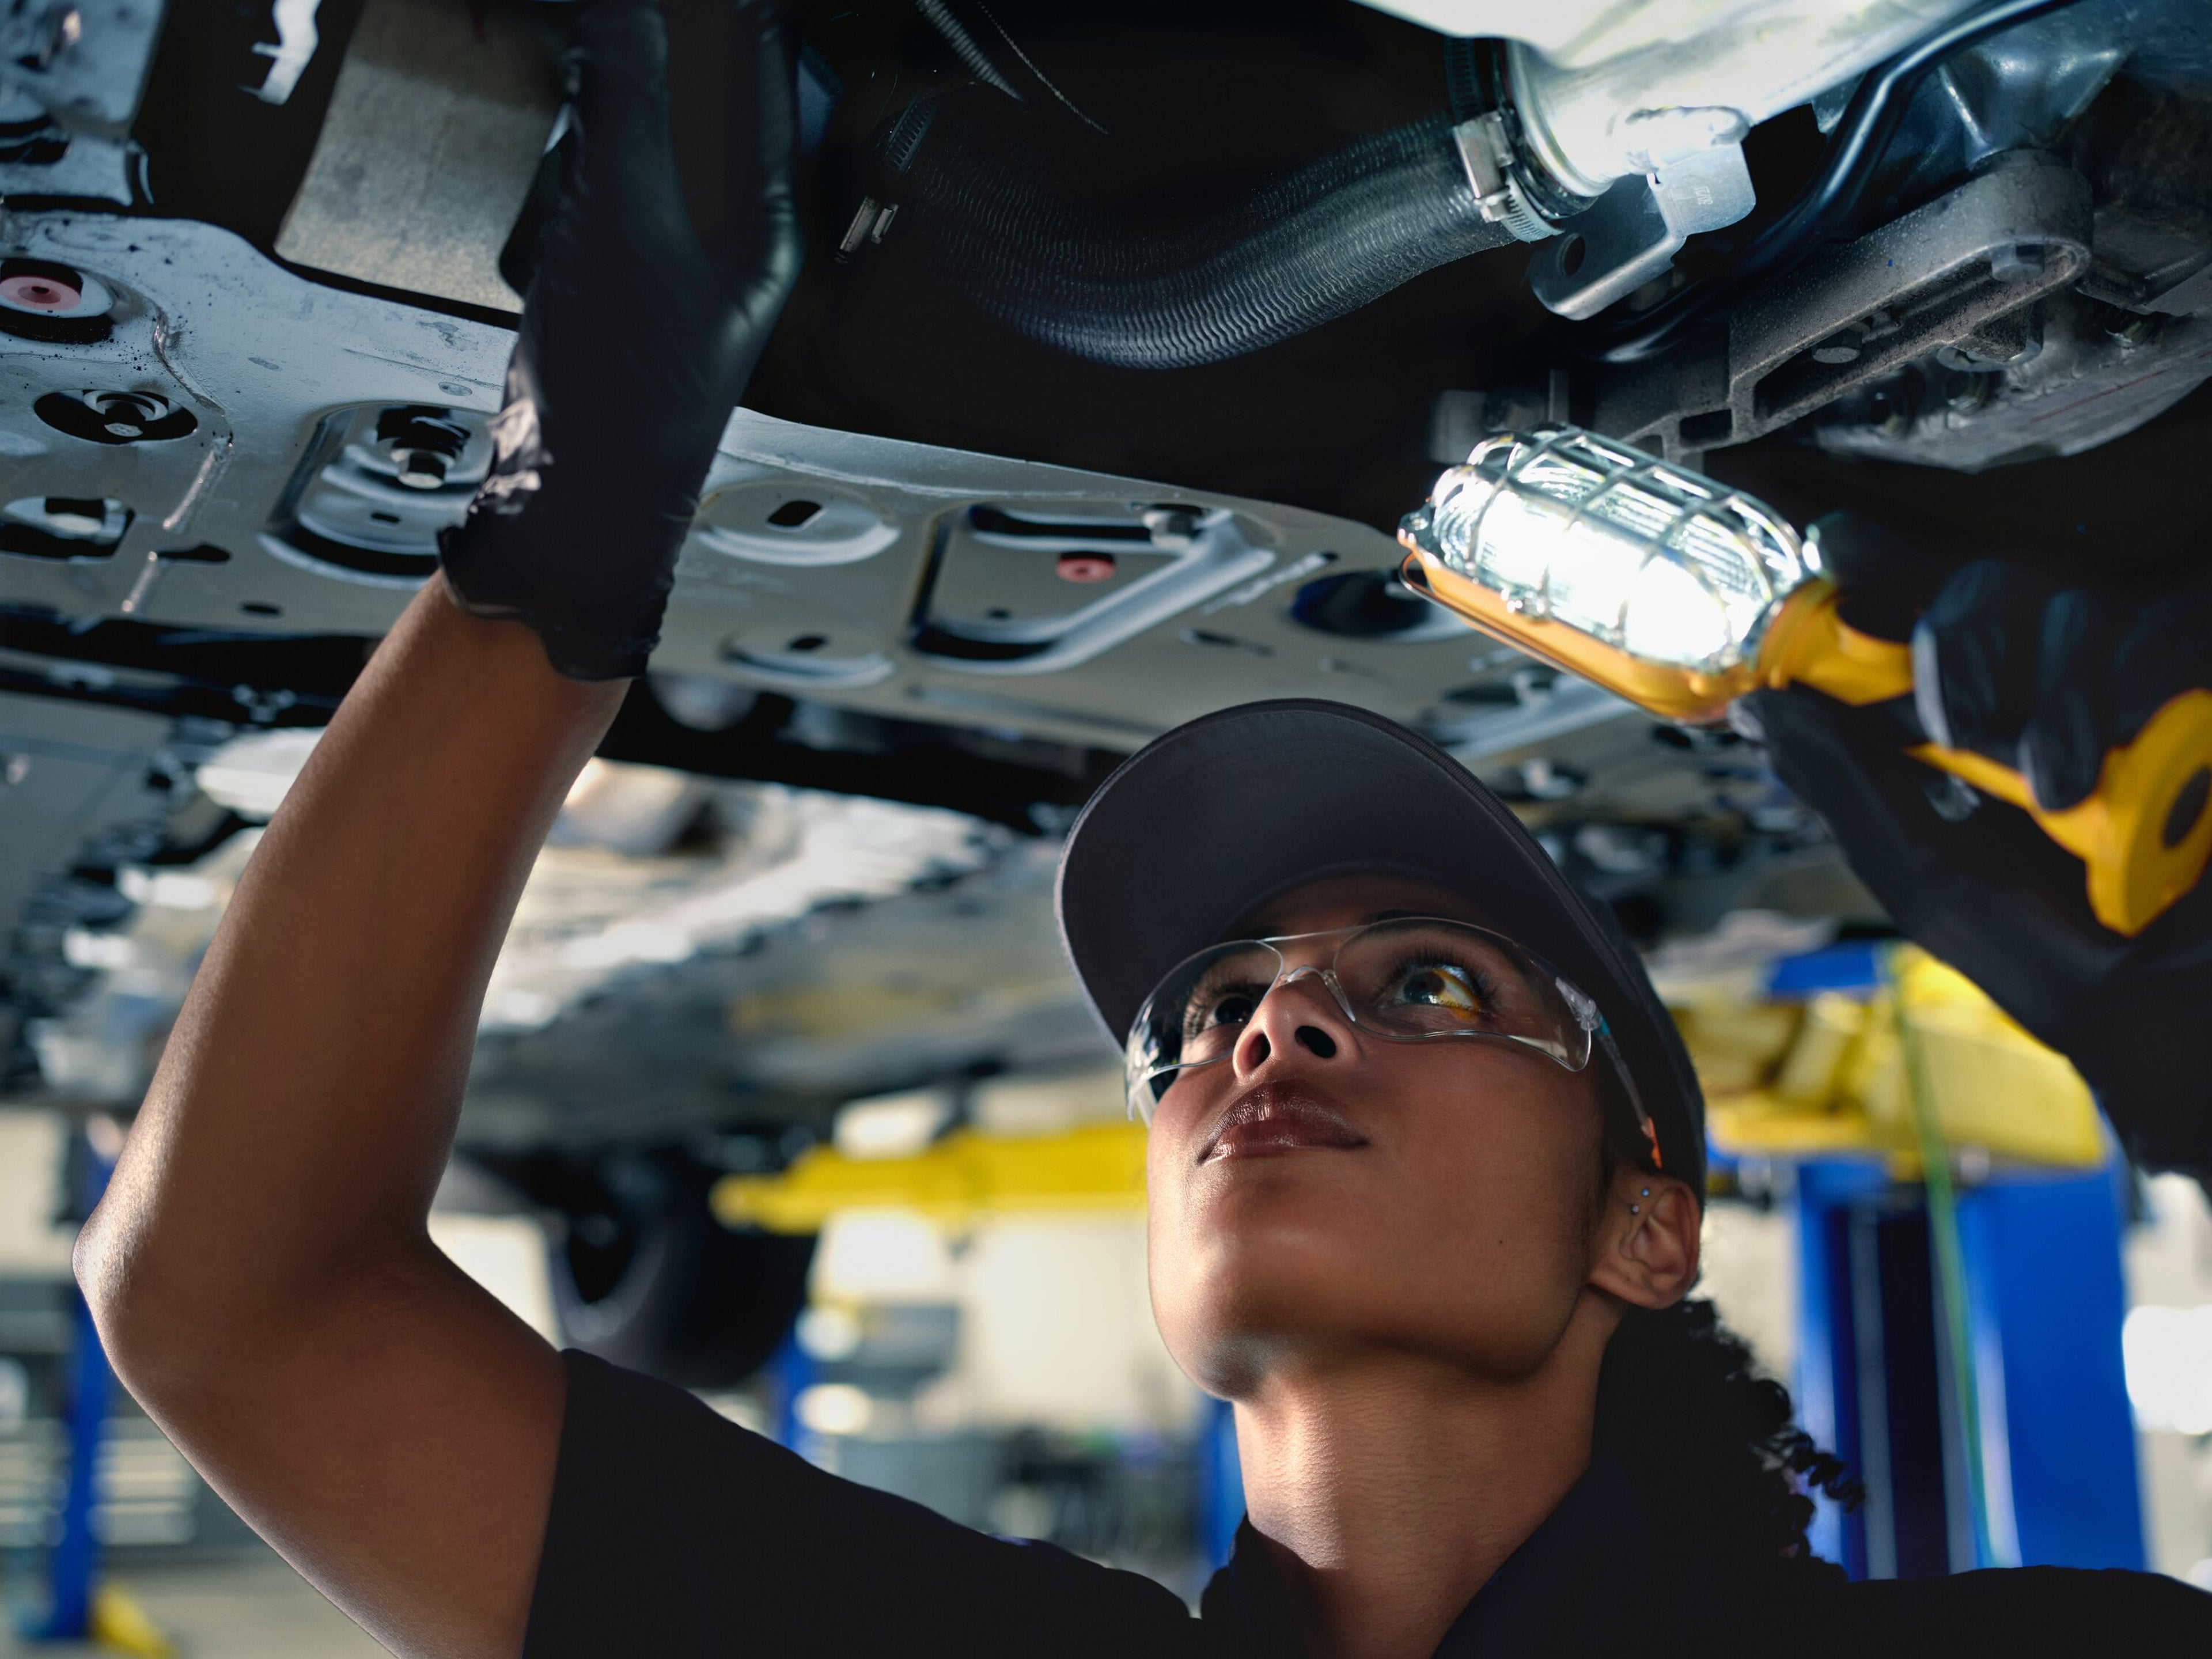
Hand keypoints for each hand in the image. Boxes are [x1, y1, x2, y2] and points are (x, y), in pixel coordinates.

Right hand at [439, 0, 799, 680]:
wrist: (568, 498)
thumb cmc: (628, 395)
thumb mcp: (627, 225)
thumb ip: (630, 104)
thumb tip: (630, 9)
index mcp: (767, 222)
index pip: (759, 77)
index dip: (722, 18)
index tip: (682, 0)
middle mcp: (725, 230)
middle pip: (702, 94)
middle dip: (658, 43)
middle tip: (616, 22)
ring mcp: (665, 246)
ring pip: (648, 124)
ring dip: (619, 77)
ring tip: (592, 41)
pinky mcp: (605, 263)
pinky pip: (602, 167)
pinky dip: (583, 127)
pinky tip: (565, 104)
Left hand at [1742, 519, 2211, 1177]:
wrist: (2178, 1020)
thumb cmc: (2058, 962)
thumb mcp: (1929, 876)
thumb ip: (1849, 787)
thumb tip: (1761, 710)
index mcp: (1991, 719)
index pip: (1930, 603)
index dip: (1881, 563)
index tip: (1833, 548)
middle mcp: (2070, 682)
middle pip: (1994, 582)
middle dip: (1953, 642)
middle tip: (1950, 728)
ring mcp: (2152, 685)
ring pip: (2078, 604)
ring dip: (2048, 701)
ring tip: (2056, 796)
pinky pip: (2177, 625)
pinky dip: (2135, 681)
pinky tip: (2115, 755)